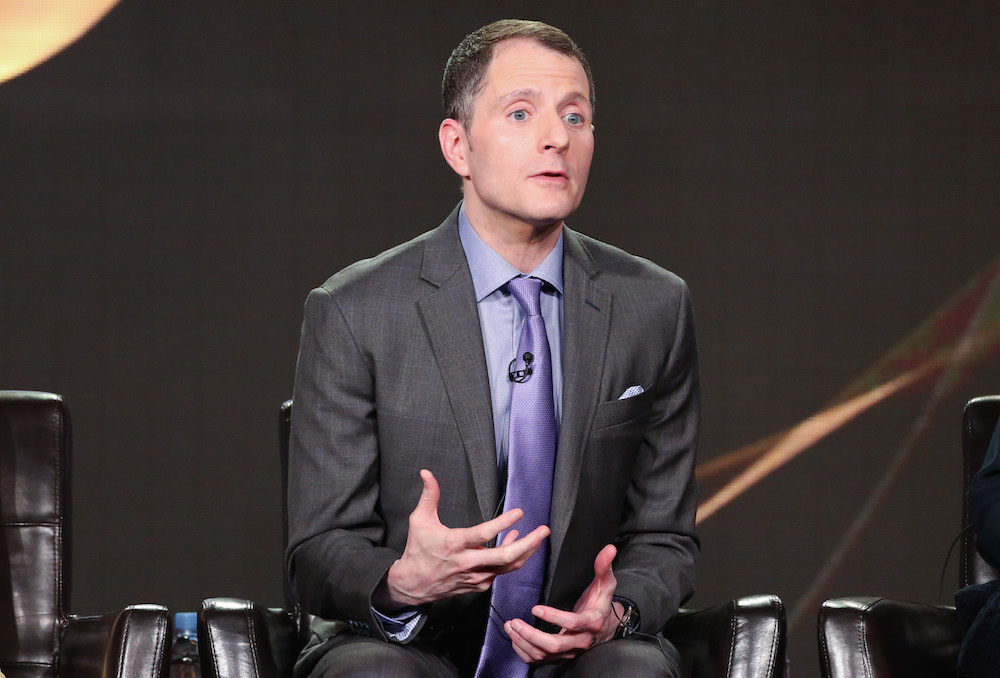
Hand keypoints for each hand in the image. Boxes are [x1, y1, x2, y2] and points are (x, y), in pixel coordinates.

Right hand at [383, 469, 548, 607]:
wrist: (413, 585)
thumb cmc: (418, 550)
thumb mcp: (419, 521)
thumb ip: (428, 496)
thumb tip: (427, 473)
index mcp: (454, 545)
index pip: (483, 534)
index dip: (502, 523)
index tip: (519, 512)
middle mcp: (467, 563)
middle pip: (504, 557)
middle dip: (528, 543)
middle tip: (543, 530)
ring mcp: (475, 576)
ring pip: (507, 567)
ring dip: (526, 551)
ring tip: (538, 536)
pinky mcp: (478, 585)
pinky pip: (501, 572)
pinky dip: (512, 559)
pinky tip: (515, 542)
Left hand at [505, 544, 621, 664]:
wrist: (605, 628)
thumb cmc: (601, 604)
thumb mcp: (605, 584)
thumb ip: (604, 567)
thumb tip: (609, 548)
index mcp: (592, 622)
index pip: (573, 623)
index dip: (554, 617)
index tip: (536, 607)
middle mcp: (581, 641)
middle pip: (554, 645)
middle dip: (532, 635)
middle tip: (515, 622)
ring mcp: (570, 652)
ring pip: (544, 655)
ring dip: (524, 643)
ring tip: (511, 626)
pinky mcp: (560, 657)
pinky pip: (540, 660)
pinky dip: (524, 651)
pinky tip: (515, 638)